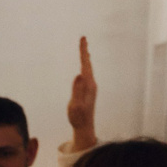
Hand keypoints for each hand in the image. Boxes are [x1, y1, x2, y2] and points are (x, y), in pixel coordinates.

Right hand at [67, 36, 97, 151]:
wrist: (84, 126)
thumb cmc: (78, 117)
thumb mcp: (76, 104)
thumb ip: (77, 89)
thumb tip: (79, 74)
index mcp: (88, 85)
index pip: (85, 64)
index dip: (83, 52)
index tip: (82, 40)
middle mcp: (91, 84)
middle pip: (88, 64)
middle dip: (84, 51)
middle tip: (83, 39)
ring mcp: (90, 87)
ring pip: (88, 69)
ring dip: (85, 58)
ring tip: (83, 50)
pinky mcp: (88, 91)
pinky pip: (86, 74)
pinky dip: (84, 66)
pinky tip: (84, 67)